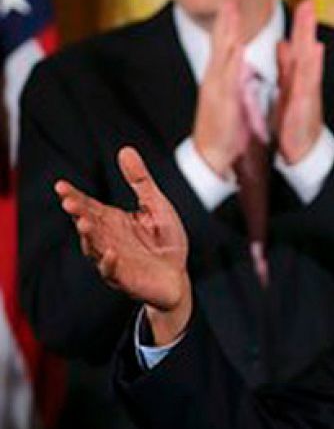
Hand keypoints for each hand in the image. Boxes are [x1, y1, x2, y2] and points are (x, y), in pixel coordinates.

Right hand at [55, 147, 192, 343]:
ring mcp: (113, 259)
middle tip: (68, 202)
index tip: (61, 186)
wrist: (177, 277)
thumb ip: (140, 181)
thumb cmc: (165, 241)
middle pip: (87, 224)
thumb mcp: (156, 205)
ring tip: (83, 222)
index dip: (74, 197)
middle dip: (77, 213)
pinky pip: (112, 271)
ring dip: (88, 235)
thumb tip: (125, 150)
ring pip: (94, 247)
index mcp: (112, 221)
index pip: (88, 206)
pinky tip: (110, 252)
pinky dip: (109, 262)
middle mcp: (107, 239)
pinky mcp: (125, 278)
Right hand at [190, 1, 245, 175]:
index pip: (223, 47)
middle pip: (220, 47)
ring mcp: (217, 92)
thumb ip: (235, 78)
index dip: (227, 26)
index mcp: (221, 79)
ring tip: (229, 18)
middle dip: (224, 24)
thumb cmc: (224, 127)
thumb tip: (240, 62)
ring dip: (226, 38)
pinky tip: (237, 54)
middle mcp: (215, 82)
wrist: (211, 155)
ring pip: (222, 59)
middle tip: (228, 1)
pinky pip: (228, 84)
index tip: (231, 4)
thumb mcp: (231, 98)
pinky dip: (232, 68)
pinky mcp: (222, 106)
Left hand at [274, 0, 324, 164]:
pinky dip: (312, 65)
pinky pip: (308, 81)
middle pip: (306, 48)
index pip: (298, 46)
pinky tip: (315, 51)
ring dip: (310, 39)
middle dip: (307, 25)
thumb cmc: (295, 121)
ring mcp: (308, 91)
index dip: (301, 26)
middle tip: (309, 2)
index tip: (304, 3)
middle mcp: (304, 81)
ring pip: (309, 60)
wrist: (302, 150)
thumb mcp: (287, 89)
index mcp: (296, 77)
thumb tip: (283, 44)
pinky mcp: (306, 104)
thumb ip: (286, 66)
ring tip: (311, 20)